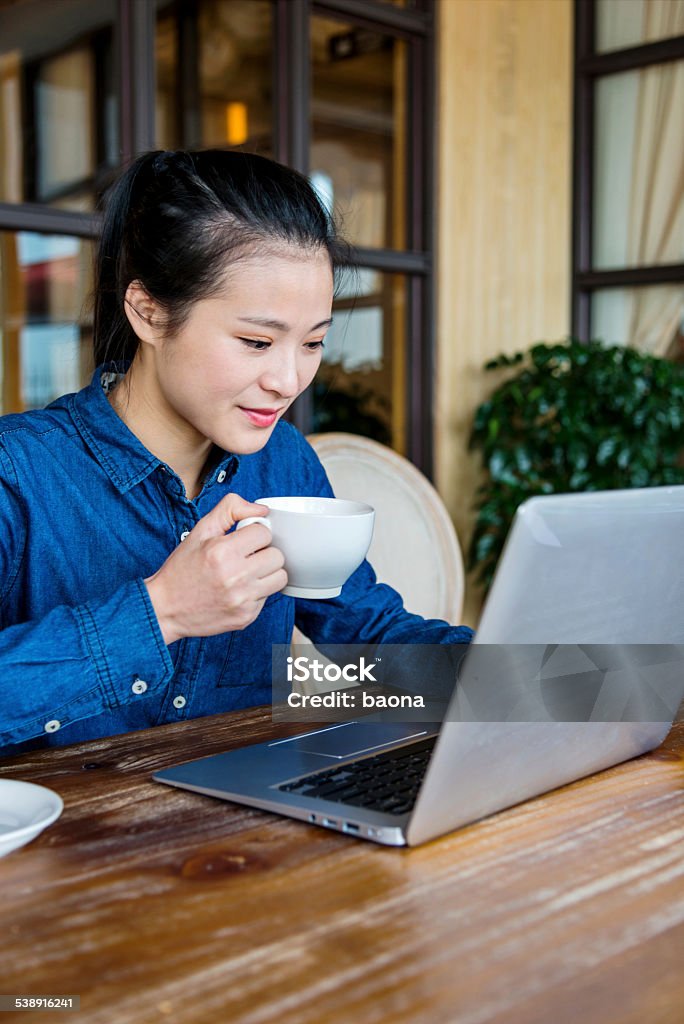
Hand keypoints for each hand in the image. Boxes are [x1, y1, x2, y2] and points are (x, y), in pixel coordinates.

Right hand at [144, 493, 285, 644]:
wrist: (165, 608)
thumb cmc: (182, 568)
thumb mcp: (200, 530)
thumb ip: (230, 509)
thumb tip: (261, 510)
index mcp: (222, 551)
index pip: (264, 533)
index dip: (254, 534)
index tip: (243, 540)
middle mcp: (235, 577)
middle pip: (277, 556)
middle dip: (263, 552)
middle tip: (246, 556)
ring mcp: (242, 600)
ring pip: (279, 577)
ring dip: (267, 572)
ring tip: (247, 572)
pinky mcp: (246, 617)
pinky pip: (268, 597)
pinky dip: (257, 592)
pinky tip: (238, 590)